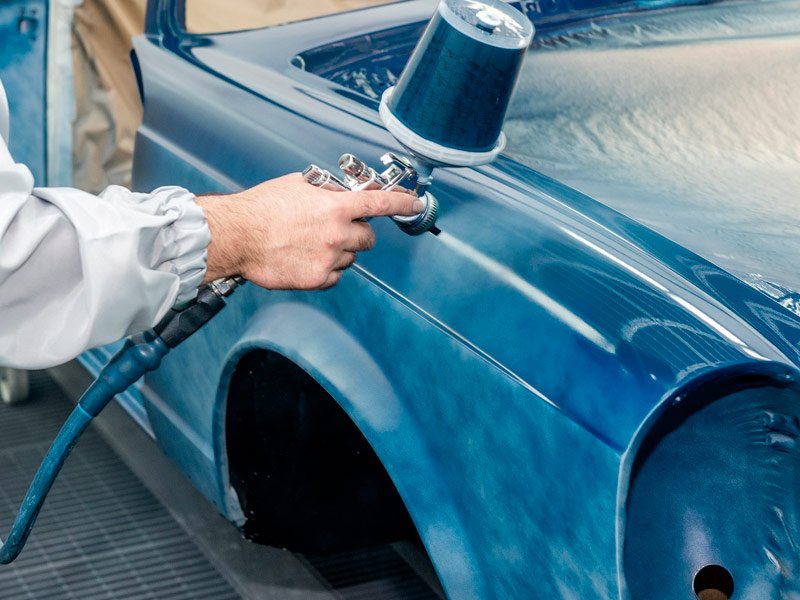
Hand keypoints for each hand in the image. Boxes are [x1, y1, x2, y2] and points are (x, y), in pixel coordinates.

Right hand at [197, 173, 423, 289]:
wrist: (237, 235)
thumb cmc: (262, 208)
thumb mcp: (299, 186)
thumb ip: (329, 191)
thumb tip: (348, 192)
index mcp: (336, 207)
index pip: (381, 204)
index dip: (403, 203)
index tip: (415, 204)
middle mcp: (337, 233)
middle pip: (368, 237)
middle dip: (357, 232)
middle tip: (336, 229)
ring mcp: (329, 258)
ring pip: (351, 257)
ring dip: (339, 251)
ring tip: (310, 243)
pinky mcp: (318, 279)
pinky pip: (335, 275)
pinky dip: (327, 269)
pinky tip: (305, 258)